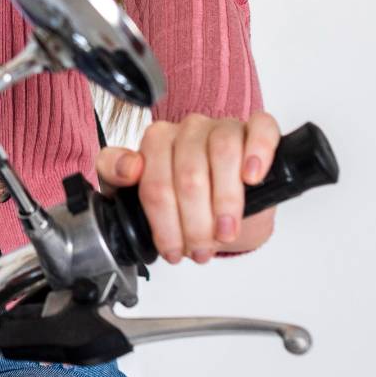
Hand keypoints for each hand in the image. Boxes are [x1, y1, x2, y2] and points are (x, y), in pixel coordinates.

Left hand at [94, 111, 281, 262]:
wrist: (221, 211)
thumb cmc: (180, 200)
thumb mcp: (138, 195)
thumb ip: (115, 173)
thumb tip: (129, 168)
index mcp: (156, 141)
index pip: (155, 181)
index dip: (164, 223)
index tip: (172, 249)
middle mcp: (188, 130)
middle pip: (189, 175)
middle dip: (195, 223)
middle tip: (200, 248)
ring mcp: (222, 127)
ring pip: (223, 153)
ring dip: (226, 201)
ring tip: (225, 231)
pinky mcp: (255, 130)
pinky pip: (260, 129)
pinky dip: (258, 152)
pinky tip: (252, 176)